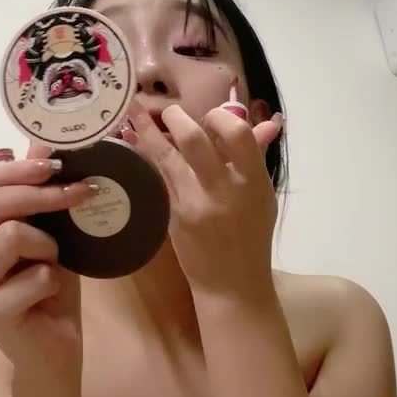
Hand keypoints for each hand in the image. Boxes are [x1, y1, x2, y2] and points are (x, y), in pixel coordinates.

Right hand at [0, 141, 89, 375]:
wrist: (54, 350)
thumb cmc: (48, 289)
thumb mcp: (47, 233)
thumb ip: (37, 194)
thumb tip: (41, 143)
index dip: (16, 169)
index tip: (54, 163)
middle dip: (39, 193)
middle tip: (80, 190)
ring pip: (10, 236)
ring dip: (47, 244)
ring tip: (55, 261)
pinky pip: (31, 275)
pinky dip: (52, 278)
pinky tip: (50, 292)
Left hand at [126, 98, 283, 306]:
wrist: (232, 285)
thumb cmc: (252, 236)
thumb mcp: (262, 196)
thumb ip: (257, 156)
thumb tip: (265, 123)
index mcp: (252, 181)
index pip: (236, 133)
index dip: (219, 116)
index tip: (211, 116)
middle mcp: (222, 190)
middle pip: (193, 140)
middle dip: (176, 118)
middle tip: (169, 112)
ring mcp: (193, 203)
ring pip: (165, 157)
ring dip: (146, 130)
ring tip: (134, 111)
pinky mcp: (172, 216)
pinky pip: (156, 177)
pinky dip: (144, 156)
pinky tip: (131, 141)